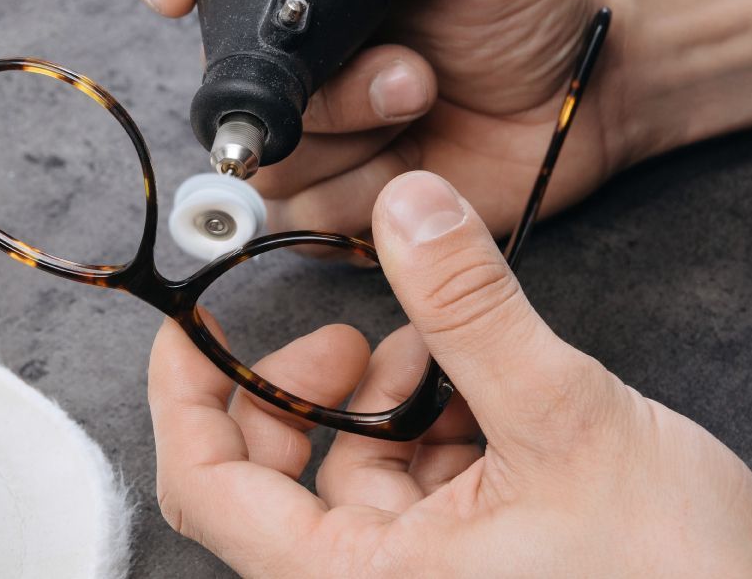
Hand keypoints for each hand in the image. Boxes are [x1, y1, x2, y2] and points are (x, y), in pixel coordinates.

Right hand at [132, 0, 625, 239]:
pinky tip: (419, 165)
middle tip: (408, 72)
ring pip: (273, 160)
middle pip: (236, 91)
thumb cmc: (521, 11)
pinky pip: (308, 219)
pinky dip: (368, 194)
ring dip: (355, 139)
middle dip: (327, 91)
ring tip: (424, 100)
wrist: (578, 96)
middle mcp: (293, 67)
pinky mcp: (336, 206)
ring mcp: (312, 139)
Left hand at [148, 171, 751, 576]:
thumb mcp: (564, 420)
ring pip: (353, 472)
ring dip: (385, 399)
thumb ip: (475, 311)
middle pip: (273, 474)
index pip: (208, 486)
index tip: (193, 327)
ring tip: (445, 355)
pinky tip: (478, 393)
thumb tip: (411, 210)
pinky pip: (411, 488)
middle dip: (307, 388)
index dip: (187, 394)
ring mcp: (418, 578)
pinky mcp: (464, 566)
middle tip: (356, 334)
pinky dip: (432, 429)